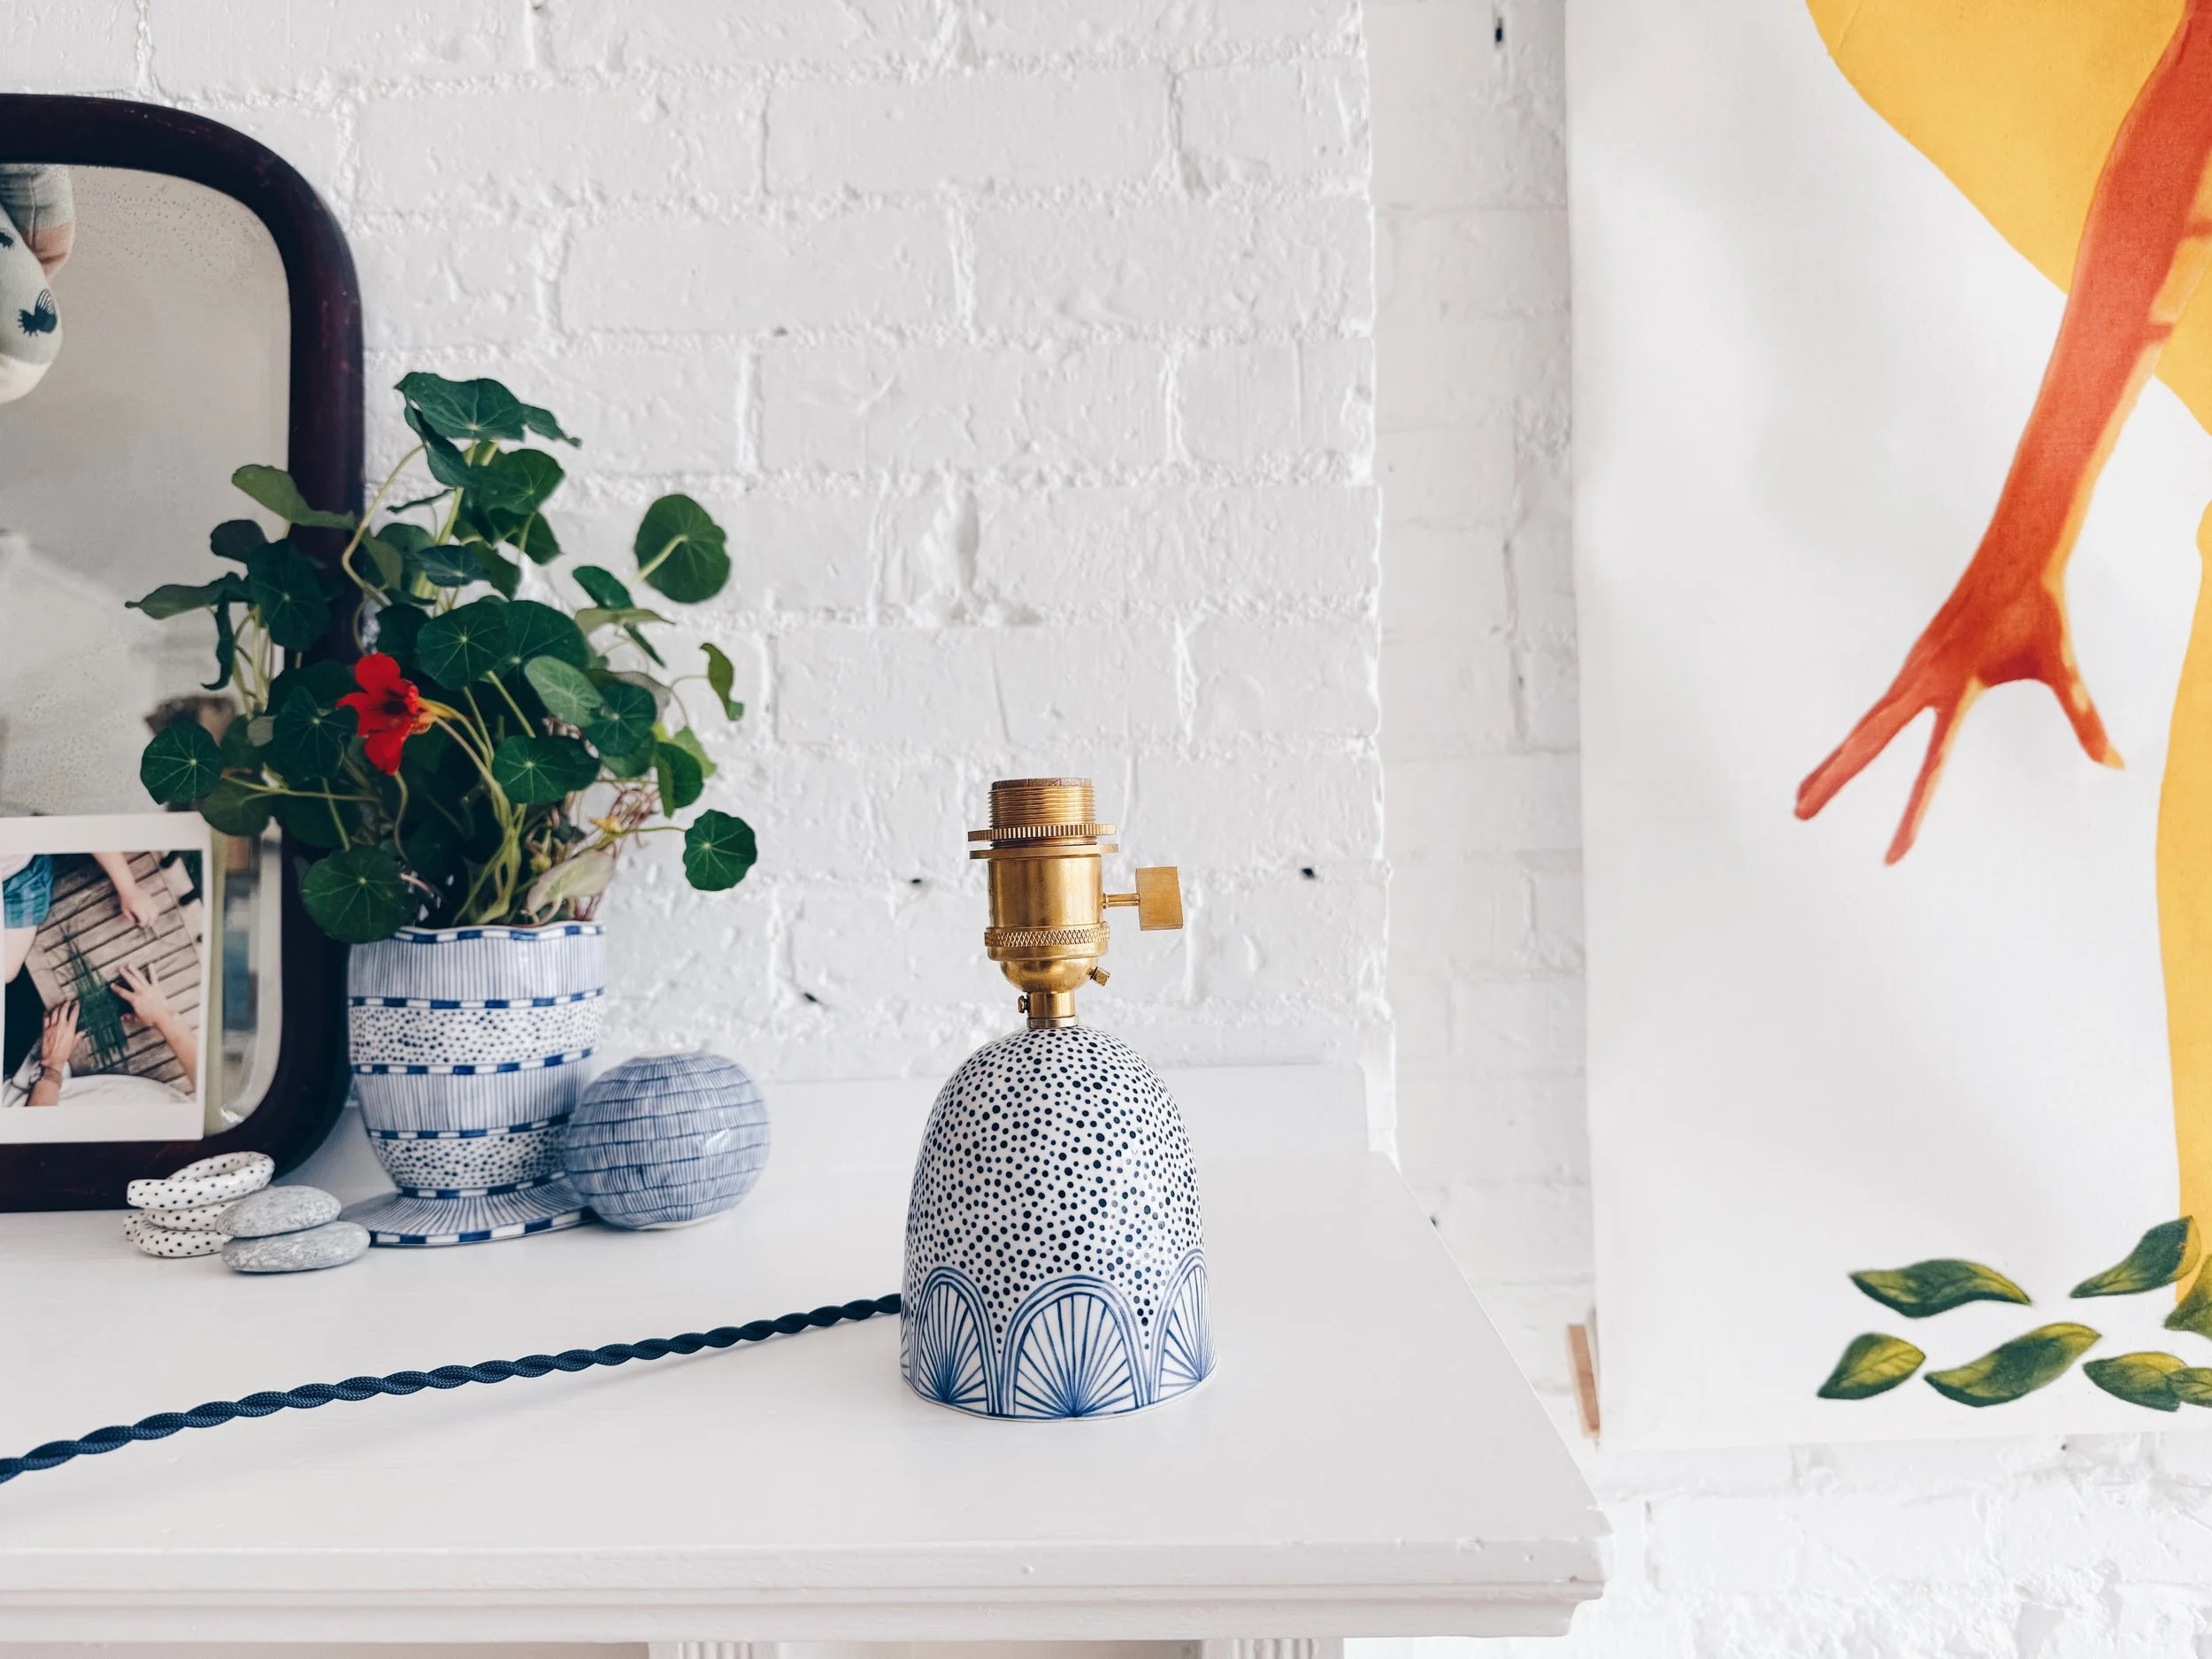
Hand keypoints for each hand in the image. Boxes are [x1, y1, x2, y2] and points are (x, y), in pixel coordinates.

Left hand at [38, 1000, 77, 1070]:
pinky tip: (47, 1011)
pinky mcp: (45, 1029)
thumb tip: (83, 1032)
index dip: (76, 1007)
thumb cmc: (64, 1052)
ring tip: (60, 1005)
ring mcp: (52, 1026)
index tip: (77, 1003)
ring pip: (54, 1012)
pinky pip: (45, 1019)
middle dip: (66, 1004)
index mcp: (70, 1028)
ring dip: (58, 1007)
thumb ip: (78, 1036)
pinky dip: (47, 1014)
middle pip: (63, 1010)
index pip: (74, 1014)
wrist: (52, 1058)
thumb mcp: (74, 1044)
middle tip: (68, 1001)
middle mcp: (61, 1025)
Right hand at [111, 962, 173, 1026]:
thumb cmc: (150, 1019)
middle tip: (120, 968)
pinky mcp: (156, 988)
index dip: (116, 988)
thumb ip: (129, 1016)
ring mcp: (149, 989)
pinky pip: (153, 978)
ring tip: (129, 965)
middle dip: (125, 974)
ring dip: (134, 970)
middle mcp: (140, 992)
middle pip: (131, 981)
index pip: (122, 992)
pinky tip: (150, 964)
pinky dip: (152, 971)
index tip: (111, 984)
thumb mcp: (137, 1019)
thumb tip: (122, 1017)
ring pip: (140, 977)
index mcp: (134, 999)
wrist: (163, 1017)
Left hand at [113, 876, 159, 932]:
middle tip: (146, 925)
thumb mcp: (124, 910)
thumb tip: (135, 922)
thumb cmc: (125, 900)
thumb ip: (130, 917)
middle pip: (152, 917)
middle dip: (149, 922)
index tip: (140, 925)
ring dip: (154, 918)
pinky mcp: (151, 899)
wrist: (129, 889)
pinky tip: (152, 914)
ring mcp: (149, 902)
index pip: (144, 920)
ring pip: (156, 913)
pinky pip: (156, 907)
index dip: (143, 924)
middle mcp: (145, 906)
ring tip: (151, 920)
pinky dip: (155, 912)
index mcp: (138, 909)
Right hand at [1796, 568, 2119, 861]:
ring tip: (1800, 795)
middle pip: (1865, 744)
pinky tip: (1844, 755)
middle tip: (1797, 815)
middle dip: (1831, 781)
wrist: (2014, 553)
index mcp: (1954, 688)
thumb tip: (2114, 766)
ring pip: (1861, 729)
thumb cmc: (2040, 610)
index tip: (1893, 855)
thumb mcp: (2062, 666)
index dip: (1912, 815)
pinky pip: (1872, 712)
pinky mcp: (1911, 666)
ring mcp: (1909, 673)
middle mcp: (1919, 682)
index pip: (1929, 766)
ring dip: (1830, 762)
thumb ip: (2084, 718)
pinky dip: (1851, 739)